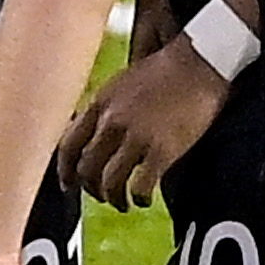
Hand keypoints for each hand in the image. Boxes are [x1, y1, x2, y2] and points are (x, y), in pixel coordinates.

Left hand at [57, 38, 230, 207]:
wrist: (200, 62)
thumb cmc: (167, 69)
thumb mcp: (123, 82)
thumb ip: (107, 107)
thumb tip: (96, 130)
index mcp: (100, 103)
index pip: (68, 145)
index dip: (65, 170)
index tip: (68, 184)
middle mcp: (112, 121)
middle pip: (87, 168)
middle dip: (91, 189)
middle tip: (102, 196)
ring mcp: (136, 137)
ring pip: (109, 182)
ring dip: (114, 198)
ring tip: (124, 203)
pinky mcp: (162, 150)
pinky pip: (140, 186)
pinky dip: (139, 198)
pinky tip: (144, 199)